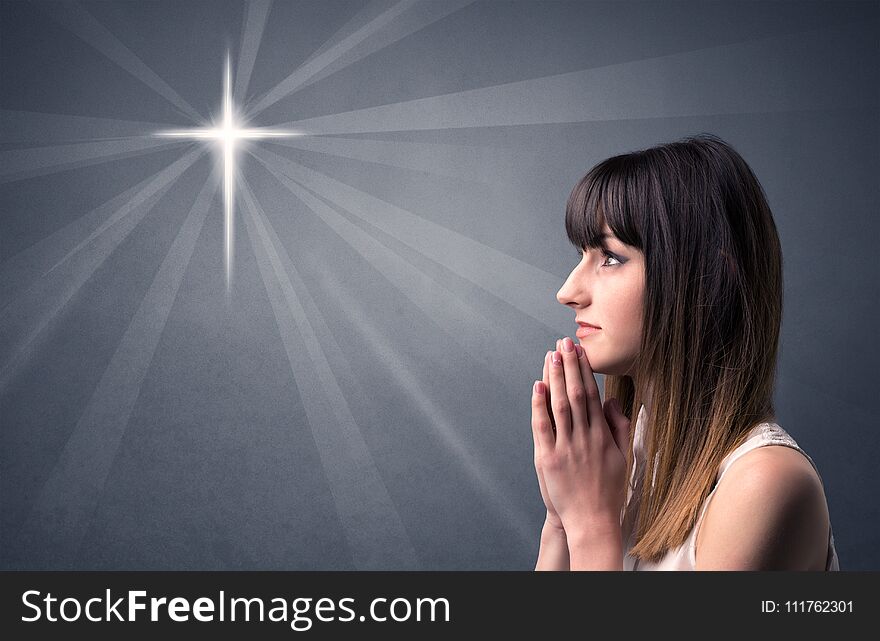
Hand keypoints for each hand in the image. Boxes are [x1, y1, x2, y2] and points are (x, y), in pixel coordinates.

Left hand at [530, 337, 630, 534]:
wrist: (592, 521)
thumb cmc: (608, 490)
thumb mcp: (622, 457)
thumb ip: (618, 426)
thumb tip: (612, 400)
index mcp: (602, 435)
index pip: (591, 395)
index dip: (584, 371)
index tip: (579, 352)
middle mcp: (584, 437)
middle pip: (575, 394)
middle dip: (569, 366)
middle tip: (563, 343)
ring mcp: (565, 447)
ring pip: (559, 405)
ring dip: (554, 378)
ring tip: (551, 355)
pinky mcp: (548, 459)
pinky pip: (543, 426)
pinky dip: (539, 404)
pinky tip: (537, 386)